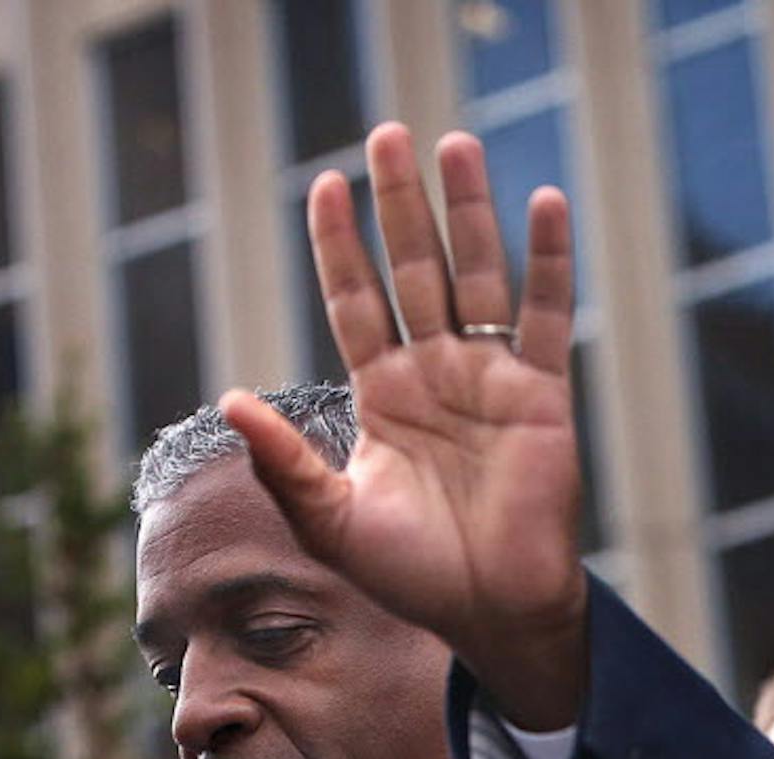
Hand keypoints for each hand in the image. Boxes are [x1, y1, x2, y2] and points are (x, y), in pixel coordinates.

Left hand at [219, 123, 588, 727]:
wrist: (490, 609)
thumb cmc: (411, 574)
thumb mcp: (330, 519)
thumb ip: (285, 463)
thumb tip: (227, 400)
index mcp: (384, 396)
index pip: (357, 300)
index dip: (340, 246)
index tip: (323, 185)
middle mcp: (437, 373)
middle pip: (415, 269)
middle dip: (401, 204)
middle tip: (389, 134)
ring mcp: (492, 379)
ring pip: (477, 276)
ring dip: (468, 212)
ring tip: (455, 144)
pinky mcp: (543, 395)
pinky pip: (547, 316)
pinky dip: (547, 262)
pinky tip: (542, 204)